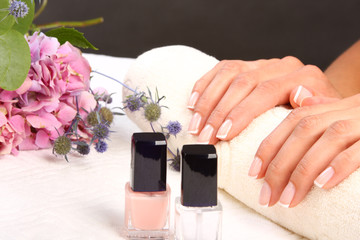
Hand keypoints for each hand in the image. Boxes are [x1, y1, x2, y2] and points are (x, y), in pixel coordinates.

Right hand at [187, 57, 340, 143]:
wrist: (315, 104)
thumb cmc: (313, 120)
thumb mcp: (321, 119)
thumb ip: (314, 108)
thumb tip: (299, 96)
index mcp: (303, 76)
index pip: (265, 91)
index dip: (241, 113)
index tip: (223, 135)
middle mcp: (281, 65)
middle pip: (242, 83)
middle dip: (218, 112)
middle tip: (204, 137)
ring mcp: (262, 63)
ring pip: (228, 74)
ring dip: (207, 101)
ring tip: (195, 126)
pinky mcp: (246, 65)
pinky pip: (220, 69)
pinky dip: (204, 86)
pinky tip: (193, 103)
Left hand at [252, 88, 359, 207]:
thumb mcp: (346, 114)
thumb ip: (322, 110)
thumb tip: (298, 98)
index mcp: (331, 106)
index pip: (291, 121)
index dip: (269, 145)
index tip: (253, 173)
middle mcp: (346, 109)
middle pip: (303, 129)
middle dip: (279, 164)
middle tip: (266, 196)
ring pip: (328, 137)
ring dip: (302, 170)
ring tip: (288, 199)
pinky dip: (340, 165)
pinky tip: (323, 185)